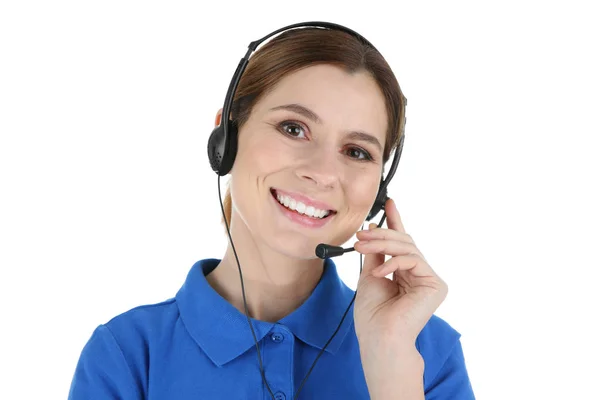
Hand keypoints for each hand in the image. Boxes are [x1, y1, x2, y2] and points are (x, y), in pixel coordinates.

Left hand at [353, 198, 447, 346]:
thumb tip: (375, 228)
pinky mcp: (436, 285)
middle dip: (381, 235)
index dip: (395, 221)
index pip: (401, 242)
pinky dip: (394, 262)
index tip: (389, 202)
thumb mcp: (370, 273)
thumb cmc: (373, 313)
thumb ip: (375, 252)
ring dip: (382, 244)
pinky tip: (380, 272)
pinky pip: (414, 260)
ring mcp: (429, 280)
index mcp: (404, 272)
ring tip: (361, 247)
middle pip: (404, 242)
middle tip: (360, 235)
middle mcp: (419, 274)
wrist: (379, 336)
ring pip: (408, 248)